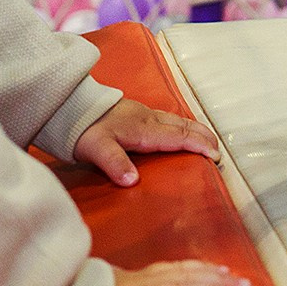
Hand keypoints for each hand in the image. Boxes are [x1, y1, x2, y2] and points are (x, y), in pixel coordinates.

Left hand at [75, 98, 220, 186]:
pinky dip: (181, 126)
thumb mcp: (95, 148)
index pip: (177, 137)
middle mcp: (147, 119)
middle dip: (203, 137)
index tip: (215, 156)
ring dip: (194, 130)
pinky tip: (178, 129)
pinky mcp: (135, 112)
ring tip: (206, 139)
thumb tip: (133, 181)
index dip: (198, 146)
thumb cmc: (82, 128)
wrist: (68, 104)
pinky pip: (166, 118)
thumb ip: (114, 163)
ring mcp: (142, 113)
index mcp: (142, 129)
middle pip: (182, 126)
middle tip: (219, 150)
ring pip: (176, 120)